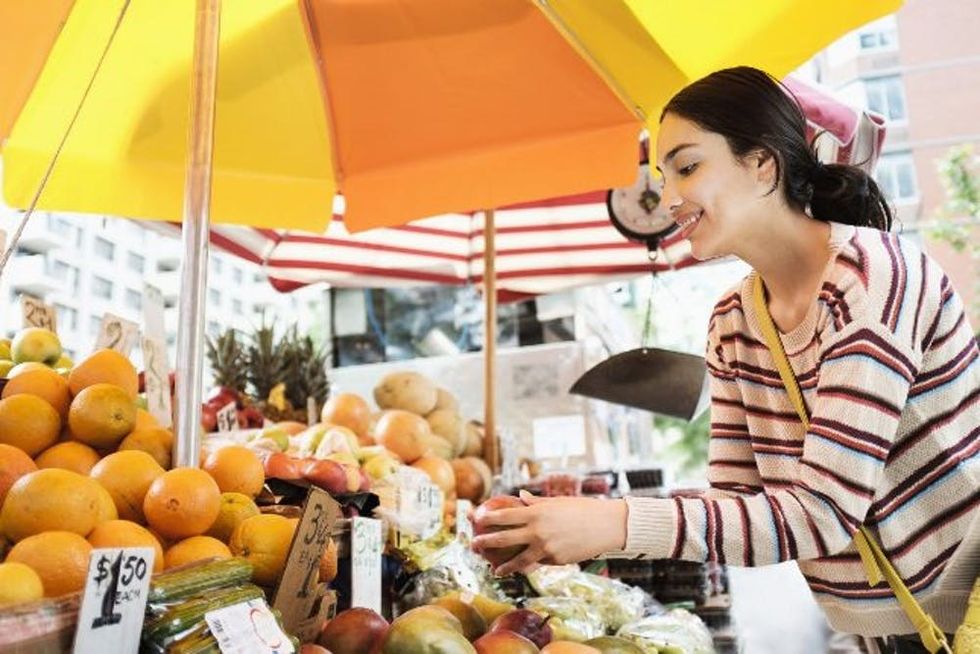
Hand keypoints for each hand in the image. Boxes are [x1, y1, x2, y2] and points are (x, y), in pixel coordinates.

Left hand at [472, 491, 627, 576]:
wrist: (604, 526)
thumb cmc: (580, 509)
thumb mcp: (556, 502)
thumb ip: (534, 503)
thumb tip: (519, 496)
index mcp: (536, 513)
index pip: (504, 515)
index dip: (488, 518)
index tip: (475, 519)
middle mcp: (538, 532)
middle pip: (505, 539)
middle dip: (486, 543)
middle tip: (474, 545)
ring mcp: (546, 548)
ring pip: (519, 561)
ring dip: (504, 566)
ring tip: (494, 570)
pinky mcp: (555, 560)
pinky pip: (538, 563)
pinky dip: (528, 566)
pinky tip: (520, 569)